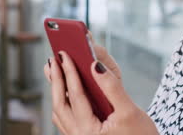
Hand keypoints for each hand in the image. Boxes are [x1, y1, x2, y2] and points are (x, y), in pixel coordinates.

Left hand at [43, 33, 158, 134]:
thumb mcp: (130, 111)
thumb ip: (112, 88)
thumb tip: (95, 65)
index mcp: (89, 131)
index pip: (75, 97)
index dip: (69, 73)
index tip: (64, 55)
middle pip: (60, 105)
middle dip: (56, 81)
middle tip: (52, 60)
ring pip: (60, 113)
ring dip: (57, 91)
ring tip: (56, 72)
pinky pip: (65, 119)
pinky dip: (64, 102)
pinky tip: (66, 90)